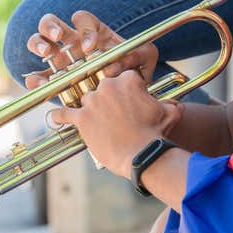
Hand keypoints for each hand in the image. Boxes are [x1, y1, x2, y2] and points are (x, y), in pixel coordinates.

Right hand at [23, 11, 158, 89]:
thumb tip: (117, 63)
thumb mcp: (144, 59)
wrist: (126, 93)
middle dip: (51, 26)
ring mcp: (60, 59)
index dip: (85, 29)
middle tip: (58, 38)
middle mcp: (71, 42)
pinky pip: (37, 76)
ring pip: (38, 41)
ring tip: (47, 54)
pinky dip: (34, 78)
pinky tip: (38, 82)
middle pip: (51, 22)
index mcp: (91, 32)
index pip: (82, 19)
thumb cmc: (134, 69)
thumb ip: (138, 55)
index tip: (91, 46)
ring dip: (39, 44)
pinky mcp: (53, 79)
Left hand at [49, 70, 182, 178]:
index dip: (124, 92)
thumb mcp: (169, 113)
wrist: (142, 155)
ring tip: (92, 120)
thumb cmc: (156, 134)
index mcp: (127, 79)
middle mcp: (107, 86)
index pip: (121, 77)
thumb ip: (169, 103)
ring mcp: (92, 101)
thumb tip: (177, 104)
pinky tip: (56, 118)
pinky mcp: (81, 119)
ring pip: (85, 99)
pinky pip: (64, 113)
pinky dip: (59, 116)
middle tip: (112, 115)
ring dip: (88, 109)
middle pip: (101, 88)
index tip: (126, 103)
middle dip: (106, 100)